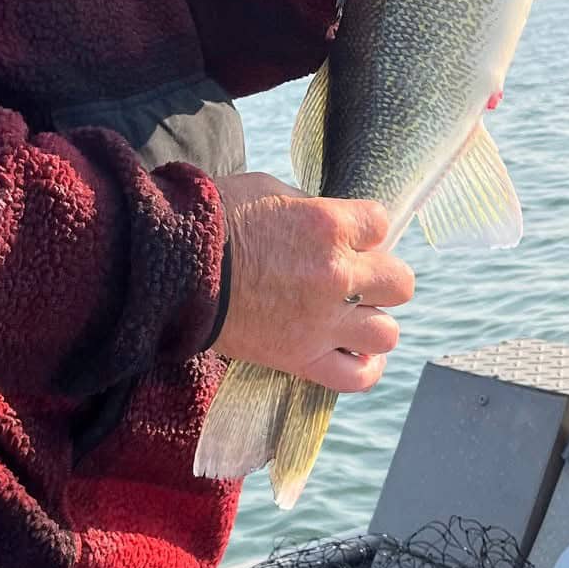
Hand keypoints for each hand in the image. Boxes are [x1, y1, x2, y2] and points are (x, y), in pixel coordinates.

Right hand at [214, 173, 415, 395]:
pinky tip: (355, 354)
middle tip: (352, 275)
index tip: (346, 234)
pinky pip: (357, 376)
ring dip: (372, 321)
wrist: (170, 268)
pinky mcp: (300, 357)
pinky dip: (363, 367)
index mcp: (327, 225)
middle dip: (378, 275)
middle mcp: (335, 275)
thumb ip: (310, 209)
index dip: (364, 228)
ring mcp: (321, 322)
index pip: (381, 224)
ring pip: (387, 332)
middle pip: (399, 281)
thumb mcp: (267, 191)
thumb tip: (332, 224)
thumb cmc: (214, 223)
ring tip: (350, 316)